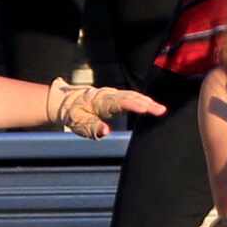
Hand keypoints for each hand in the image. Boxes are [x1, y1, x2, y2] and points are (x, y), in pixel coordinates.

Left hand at [46, 81, 163, 138]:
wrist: (65, 101)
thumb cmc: (73, 113)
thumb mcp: (78, 123)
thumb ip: (92, 128)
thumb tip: (106, 132)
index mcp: (100, 101)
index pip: (119, 102)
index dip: (133, 105)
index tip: (145, 108)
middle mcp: (108, 95)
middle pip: (130, 97)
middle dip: (146, 103)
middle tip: (161, 110)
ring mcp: (112, 94)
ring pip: (132, 95)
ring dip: (146, 101)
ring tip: (160, 109)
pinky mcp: (114, 96)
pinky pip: (130, 96)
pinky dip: (142, 99)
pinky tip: (151, 105)